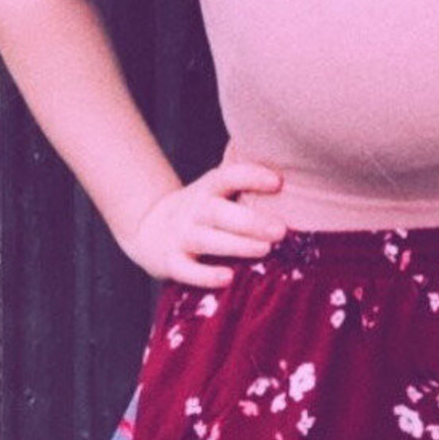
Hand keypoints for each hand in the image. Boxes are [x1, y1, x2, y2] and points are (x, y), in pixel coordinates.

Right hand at [118, 152, 287, 287]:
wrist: (149, 226)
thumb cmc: (204, 206)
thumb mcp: (218, 187)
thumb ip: (245, 177)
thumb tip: (288, 160)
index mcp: (211, 187)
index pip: (230, 176)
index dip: (252, 177)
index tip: (278, 182)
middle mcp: (195, 209)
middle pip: (221, 212)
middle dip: (252, 221)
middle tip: (281, 229)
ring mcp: (182, 235)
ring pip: (208, 240)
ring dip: (237, 245)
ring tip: (265, 249)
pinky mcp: (172, 262)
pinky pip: (187, 270)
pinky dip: (205, 276)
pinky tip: (228, 279)